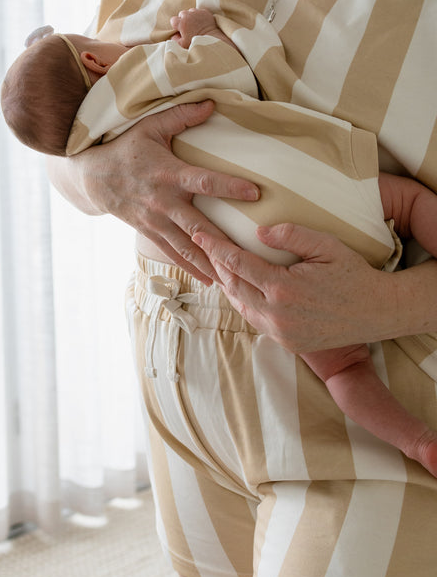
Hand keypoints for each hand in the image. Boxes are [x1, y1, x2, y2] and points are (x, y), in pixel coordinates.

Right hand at [65, 100, 259, 281]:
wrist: (93, 177)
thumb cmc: (126, 148)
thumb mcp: (150, 127)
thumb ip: (181, 116)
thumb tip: (213, 103)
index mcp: (168, 174)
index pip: (203, 181)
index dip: (228, 186)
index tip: (254, 193)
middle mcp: (163, 201)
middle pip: (198, 225)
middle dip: (224, 241)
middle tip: (251, 255)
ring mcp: (156, 221)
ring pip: (187, 246)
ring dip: (211, 263)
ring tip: (236, 278)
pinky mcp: (150, 232)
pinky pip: (173, 254)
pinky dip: (193, 268)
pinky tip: (212, 281)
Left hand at [193, 222, 392, 351]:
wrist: (378, 312)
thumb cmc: (353, 273)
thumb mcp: (326, 245)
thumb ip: (290, 235)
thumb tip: (258, 232)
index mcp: (283, 289)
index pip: (237, 264)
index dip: (215, 248)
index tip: (199, 234)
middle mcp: (277, 315)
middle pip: (233, 286)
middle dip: (216, 264)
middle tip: (205, 245)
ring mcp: (282, 333)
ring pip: (241, 307)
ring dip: (228, 285)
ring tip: (219, 265)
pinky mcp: (288, 344)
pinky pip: (256, 321)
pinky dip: (244, 303)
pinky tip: (242, 288)